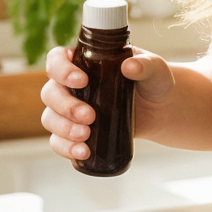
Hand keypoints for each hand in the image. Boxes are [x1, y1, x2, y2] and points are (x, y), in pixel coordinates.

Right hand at [41, 45, 176, 160]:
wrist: (161, 109)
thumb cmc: (154, 81)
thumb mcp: (154, 68)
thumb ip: (145, 65)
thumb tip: (130, 66)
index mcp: (88, 61)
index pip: (58, 59)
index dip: (61, 69)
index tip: (81, 81)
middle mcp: (73, 84)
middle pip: (50, 92)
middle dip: (66, 106)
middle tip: (90, 116)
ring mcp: (71, 109)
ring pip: (49, 118)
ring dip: (63, 129)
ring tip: (86, 135)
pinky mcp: (74, 131)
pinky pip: (57, 141)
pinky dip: (65, 148)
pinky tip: (83, 151)